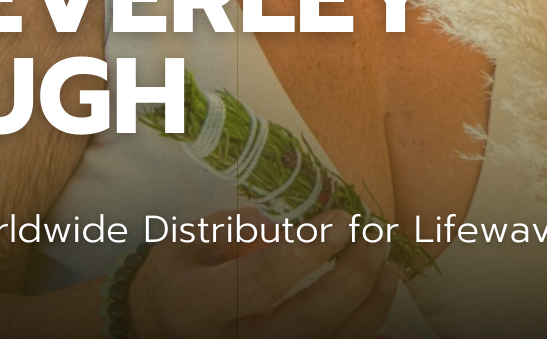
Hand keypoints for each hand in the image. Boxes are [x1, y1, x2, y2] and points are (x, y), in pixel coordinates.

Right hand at [129, 208, 397, 338]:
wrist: (157, 328)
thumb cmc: (178, 276)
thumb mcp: (186, 240)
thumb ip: (231, 230)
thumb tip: (279, 229)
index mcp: (198, 306)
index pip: (262, 282)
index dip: (308, 252)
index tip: (343, 219)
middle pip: (306, 323)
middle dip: (352, 279)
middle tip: (376, 238)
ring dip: (368, 310)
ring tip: (389, 269)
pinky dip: (362, 336)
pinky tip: (380, 306)